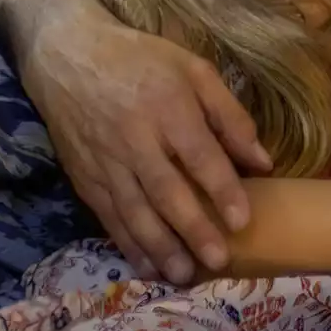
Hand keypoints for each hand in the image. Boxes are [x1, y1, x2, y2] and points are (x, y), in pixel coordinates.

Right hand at [18, 5, 269, 283]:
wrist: (68, 55)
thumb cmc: (143, 60)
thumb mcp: (195, 71)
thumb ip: (230, 116)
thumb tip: (263, 162)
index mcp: (168, 108)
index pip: (199, 156)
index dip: (222, 190)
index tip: (243, 221)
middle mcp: (134, 139)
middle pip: (165, 191)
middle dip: (192, 229)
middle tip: (218, 260)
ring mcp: (105, 160)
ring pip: (134, 210)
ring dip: (159, 246)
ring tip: (183, 275)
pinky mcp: (83, 175)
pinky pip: (107, 215)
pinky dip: (127, 242)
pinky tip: (147, 264)